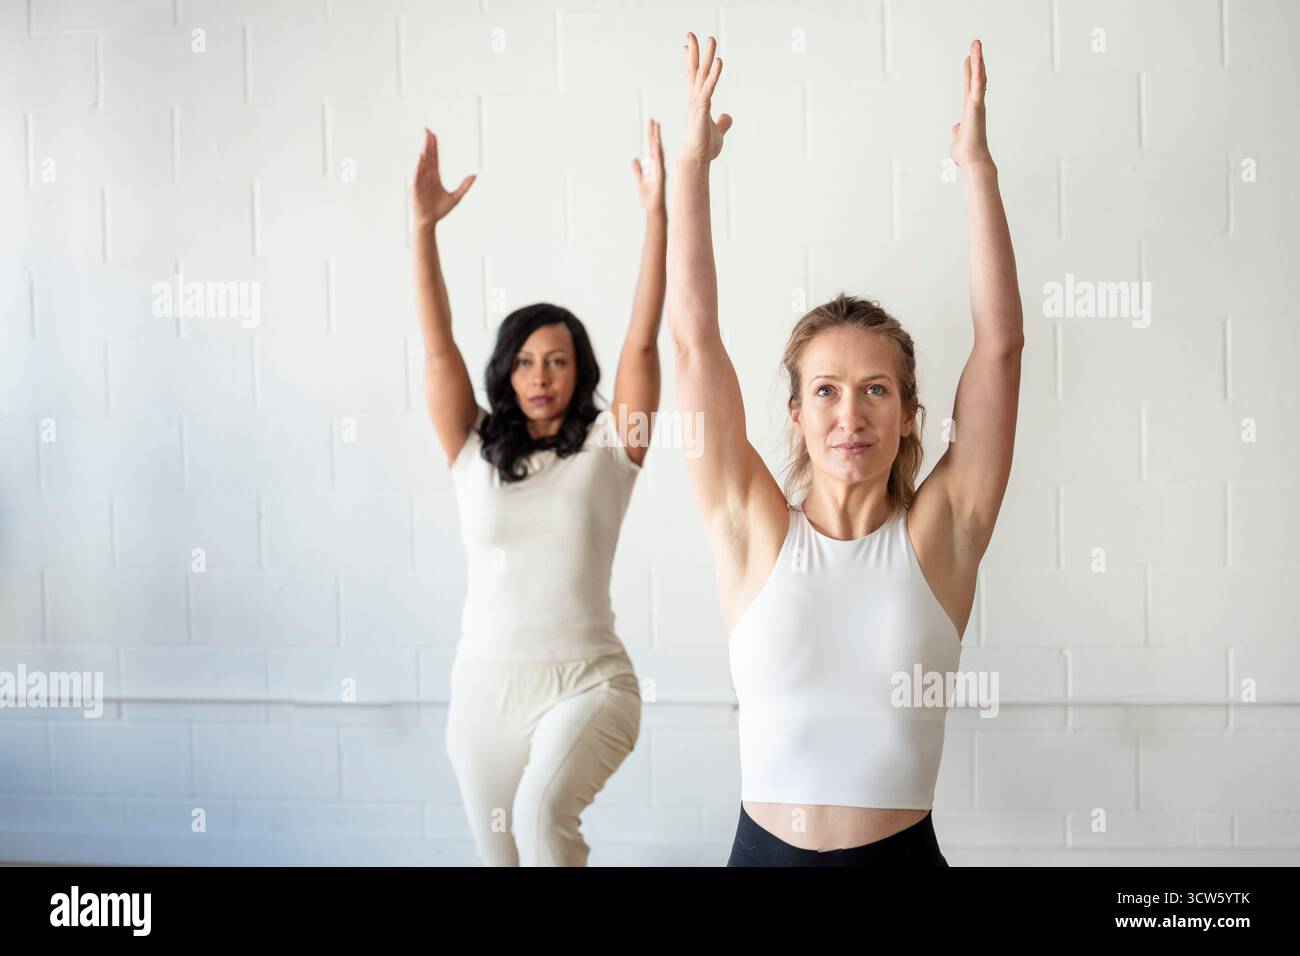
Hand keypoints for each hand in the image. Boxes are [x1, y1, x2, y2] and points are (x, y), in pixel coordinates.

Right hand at [412, 128, 475, 225]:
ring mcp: (420, 180)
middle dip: (428, 144)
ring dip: (424, 151)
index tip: (434, 135)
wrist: (429, 222)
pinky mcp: (415, 187)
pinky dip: (418, 165)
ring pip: (423, 163)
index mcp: (434, 176)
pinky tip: (421, 157)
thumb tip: (475, 175)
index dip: (434, 146)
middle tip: (427, 130)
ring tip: (426, 140)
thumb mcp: (456, 198)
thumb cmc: (440, 210)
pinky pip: (417, 174)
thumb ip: (464, 186)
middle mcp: (426, 176)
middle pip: (428, 156)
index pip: (435, 158)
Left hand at [633, 118, 665, 211]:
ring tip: (656, 127)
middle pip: (656, 147)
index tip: (651, 124)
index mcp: (653, 167)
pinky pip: (659, 162)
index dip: (651, 136)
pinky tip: (657, 145)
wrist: (653, 209)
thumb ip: (638, 170)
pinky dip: (658, 153)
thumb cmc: (649, 198)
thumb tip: (634, 159)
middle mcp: (658, 166)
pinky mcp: (660, 176)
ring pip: (658, 152)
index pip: (652, 148)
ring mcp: (660, 170)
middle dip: (654, 133)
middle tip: (653, 120)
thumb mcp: (640, 181)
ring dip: (657, 139)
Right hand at [680, 32, 731, 162]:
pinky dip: (714, 74)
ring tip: (710, 39)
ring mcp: (697, 102)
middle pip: (695, 70)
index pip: (693, 77)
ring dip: (706, 55)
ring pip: (702, 74)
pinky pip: (710, 87)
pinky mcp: (703, 109)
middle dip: (694, 51)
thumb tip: (727, 116)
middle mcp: (694, 99)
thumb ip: (723, 122)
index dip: (690, 61)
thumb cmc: (704, 148)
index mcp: (697, 102)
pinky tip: (719, 62)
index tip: (685, 47)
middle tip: (691, 33)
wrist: (696, 160)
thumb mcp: (718, 132)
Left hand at [949, 39, 993, 168]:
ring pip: (978, 77)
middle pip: (976, 78)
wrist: (972, 161)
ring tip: (976, 43)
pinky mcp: (976, 105)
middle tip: (976, 45)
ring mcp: (976, 103)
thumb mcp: (958, 138)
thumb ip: (958, 131)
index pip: (970, 88)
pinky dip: (977, 69)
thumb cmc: (966, 153)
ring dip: (977, 59)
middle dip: (976, 61)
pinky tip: (975, 57)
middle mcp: (975, 105)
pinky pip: (977, 83)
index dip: (970, 73)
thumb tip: (956, 128)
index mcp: (971, 111)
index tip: (970, 60)